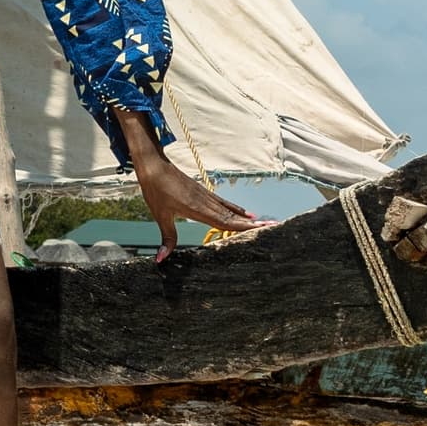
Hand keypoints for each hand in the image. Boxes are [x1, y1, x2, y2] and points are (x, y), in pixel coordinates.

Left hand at [115, 111, 270, 260]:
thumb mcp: (160, 216)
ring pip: (230, 209)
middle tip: (273, 227)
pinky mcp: (202, 192)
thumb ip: (167, 239)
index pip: (226, 221)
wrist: (153, 165)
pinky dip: (236, 209)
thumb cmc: (156, 190)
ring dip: (247, 217)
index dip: (244, 227)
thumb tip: (161, 260)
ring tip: (264, 224)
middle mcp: (206, 202)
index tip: (262, 229)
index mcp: (199, 209)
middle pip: (233, 216)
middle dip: (253, 224)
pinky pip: (224, 203)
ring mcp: (206, 195)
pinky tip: (244, 212)